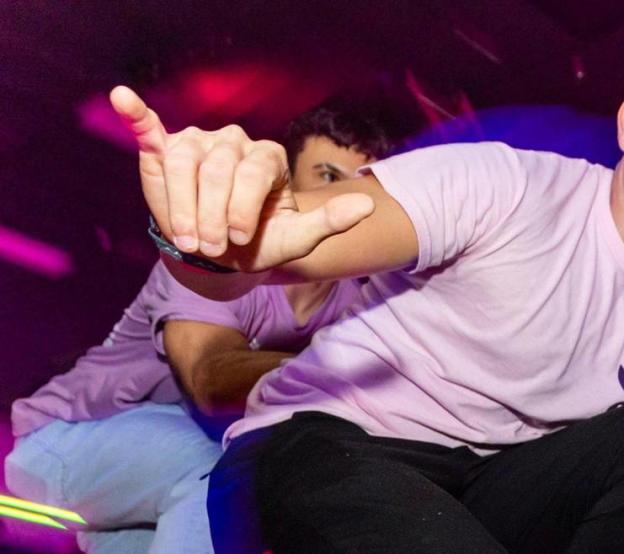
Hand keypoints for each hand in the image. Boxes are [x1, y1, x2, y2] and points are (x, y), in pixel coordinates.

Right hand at [109, 87, 374, 271]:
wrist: (227, 254)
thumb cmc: (264, 243)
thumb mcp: (298, 239)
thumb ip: (330, 222)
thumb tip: (369, 206)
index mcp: (268, 158)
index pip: (253, 171)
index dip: (242, 207)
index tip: (239, 242)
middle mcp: (234, 142)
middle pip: (216, 169)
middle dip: (212, 214)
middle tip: (212, 248)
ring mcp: (199, 142)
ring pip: (183, 162)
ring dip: (181, 204)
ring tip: (188, 239)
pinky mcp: (166, 150)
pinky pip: (150, 128)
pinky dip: (136, 114)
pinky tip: (124, 98)